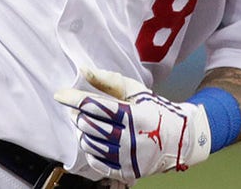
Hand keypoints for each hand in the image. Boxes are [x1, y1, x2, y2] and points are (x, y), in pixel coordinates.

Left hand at [54, 68, 210, 182]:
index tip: (60, 94)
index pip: (94, 106)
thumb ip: (108, 80)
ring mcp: (128, 158)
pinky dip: (90, 150)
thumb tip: (83, 70)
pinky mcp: (127, 171)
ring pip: (89, 143)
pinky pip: (96, 161)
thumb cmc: (155, 110)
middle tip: (77, 110)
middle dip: (77, 115)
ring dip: (83, 132)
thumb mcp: (135, 90)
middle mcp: (131, 139)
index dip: (73, 99)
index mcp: (133, 115)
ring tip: (88, 125)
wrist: (181, 140)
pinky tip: (95, 141)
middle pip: (88, 125)